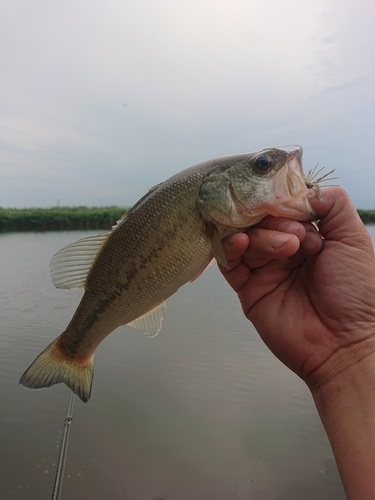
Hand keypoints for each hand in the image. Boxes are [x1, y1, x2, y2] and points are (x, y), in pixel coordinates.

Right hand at [219, 187, 374, 389]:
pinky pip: (229, 263)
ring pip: (245, 237)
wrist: (345, 342)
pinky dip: (230, 248)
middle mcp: (282, 251)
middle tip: (295, 235)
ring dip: (261, 235)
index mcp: (306, 237)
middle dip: (274, 220)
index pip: (282, 208)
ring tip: (287, 248)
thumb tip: (304, 189)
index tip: (291, 204)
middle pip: (260, 220)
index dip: (283, 202)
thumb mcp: (352, 238)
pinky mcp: (248, 289)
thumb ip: (333, 204)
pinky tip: (242, 242)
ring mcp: (264, 269)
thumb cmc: (355, 292)